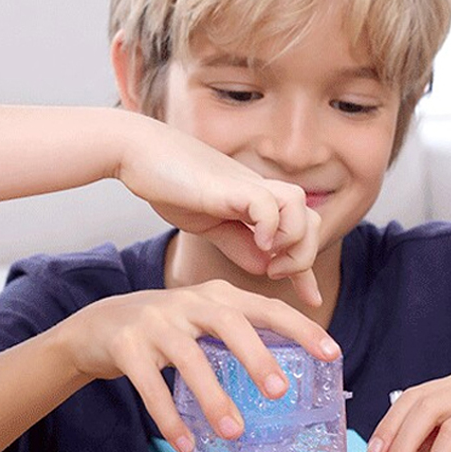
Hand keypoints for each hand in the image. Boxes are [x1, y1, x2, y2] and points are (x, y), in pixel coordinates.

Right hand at [55, 279, 340, 451]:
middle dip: (257, 355)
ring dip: (213, 396)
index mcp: (214, 295)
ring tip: (235, 431)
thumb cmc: (163, 327)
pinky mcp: (127, 345)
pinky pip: (150, 385)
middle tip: (279, 392)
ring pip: (189, 357)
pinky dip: (168, 416)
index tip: (332, 354)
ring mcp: (154, 322)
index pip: (263, 306)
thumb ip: (236, 335)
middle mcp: (187, 302)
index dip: (300, 327)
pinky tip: (185, 442)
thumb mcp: (200, 319)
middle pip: (228, 321)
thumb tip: (286, 377)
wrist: (100, 324)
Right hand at [117, 117, 321, 307]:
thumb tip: (266, 265)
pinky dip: (271, 227)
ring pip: (301, 209)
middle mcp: (258, 193)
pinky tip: (257, 239)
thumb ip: (237, 243)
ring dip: (293, 242)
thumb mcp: (208, 223)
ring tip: (268, 259)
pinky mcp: (231, 186)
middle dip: (304, 258)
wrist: (138, 152)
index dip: (307, 271)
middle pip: (312, 221)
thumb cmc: (169, 185)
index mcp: (254, 205)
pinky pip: (270, 204)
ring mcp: (247, 186)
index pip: (298, 235)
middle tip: (274, 274)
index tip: (312, 299)